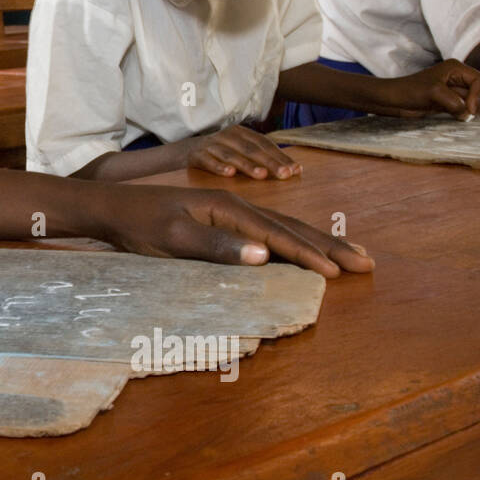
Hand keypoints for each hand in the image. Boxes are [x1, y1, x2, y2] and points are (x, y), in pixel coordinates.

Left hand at [94, 183, 371, 277]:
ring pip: (284, 227)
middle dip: (330, 245)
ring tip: (349, 252)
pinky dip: (293, 239)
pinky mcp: (221, 219)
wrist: (112, 207)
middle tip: (367, 262)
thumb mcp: (174, 237)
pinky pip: (268, 230)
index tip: (339, 272)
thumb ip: (217, 246)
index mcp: (228, 210)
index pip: (278, 236)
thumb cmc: (139, 225)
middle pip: (291, 227)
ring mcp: (229, 212)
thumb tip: (265, 255)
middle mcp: (235, 207)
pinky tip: (303, 248)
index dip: (309, 255)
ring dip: (318, 241)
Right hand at [183, 125, 301, 179]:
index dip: (280, 156)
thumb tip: (297, 170)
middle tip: (284, 175)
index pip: (264, 144)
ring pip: (231, 155)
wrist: (181, 152)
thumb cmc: (219, 156)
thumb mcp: (239, 152)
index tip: (295, 170)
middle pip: (251, 149)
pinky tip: (229, 174)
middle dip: (269, 162)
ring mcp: (210, 145)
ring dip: (247, 165)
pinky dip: (218, 167)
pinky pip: (208, 161)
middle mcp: (227, 136)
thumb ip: (263, 159)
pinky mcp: (195, 155)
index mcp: (241, 133)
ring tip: (261, 176)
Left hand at [372, 59, 479, 119]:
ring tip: (459, 114)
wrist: (393, 100)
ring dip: (470, 108)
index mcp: (455, 68)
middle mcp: (457, 76)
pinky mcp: (448, 101)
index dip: (478, 95)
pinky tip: (456, 116)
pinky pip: (464, 107)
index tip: (469, 109)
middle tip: (467, 111)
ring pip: (473, 99)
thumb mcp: (435, 93)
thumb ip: (455, 102)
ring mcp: (453, 89)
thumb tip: (467, 114)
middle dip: (478, 100)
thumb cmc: (410, 91)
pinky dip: (463, 112)